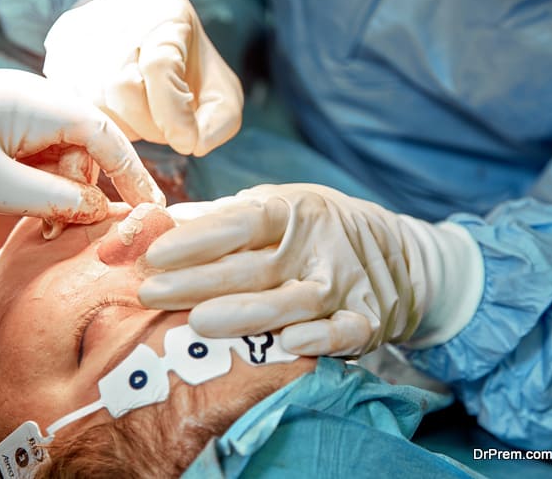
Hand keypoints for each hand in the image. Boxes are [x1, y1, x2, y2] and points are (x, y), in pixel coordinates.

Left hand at [0, 69, 164, 226]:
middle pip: (84, 148)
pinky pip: (36, 160)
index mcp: (34, 100)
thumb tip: (101, 209)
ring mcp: (12, 114)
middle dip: (83, 192)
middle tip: (65, 234)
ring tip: (41, 230)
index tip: (153, 210)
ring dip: (59, 195)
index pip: (104, 133)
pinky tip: (27, 212)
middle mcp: (30, 100)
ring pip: (61, 158)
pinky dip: (39, 189)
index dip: (133, 172)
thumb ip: (54, 199)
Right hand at [43, 0, 242, 156]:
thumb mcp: (220, 93)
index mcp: (165, 19)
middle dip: (146, 124)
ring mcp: (81, 32)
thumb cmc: (188, 70)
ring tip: (140, 118)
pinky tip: (117, 113)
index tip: (186, 142)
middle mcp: (118, 17)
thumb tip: (191, 143)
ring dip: (121, 125)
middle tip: (162, 128)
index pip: (160, 67)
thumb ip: (218, 122)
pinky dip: (96, 119)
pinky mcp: (58, 48)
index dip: (173, 115)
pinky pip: (70, 102)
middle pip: (121, 88)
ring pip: (93, 101)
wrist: (149, 36)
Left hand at [139, 184, 482, 356]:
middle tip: (151, 294)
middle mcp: (317, 245)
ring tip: (199, 322)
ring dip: (249, 313)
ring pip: (295, 300)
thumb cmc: (314, 230)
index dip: (198, 238)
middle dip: (200, 281)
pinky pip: (347, 330)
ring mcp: (344, 282)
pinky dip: (323, 337)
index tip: (155, 254)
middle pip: (256, 266)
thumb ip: (217, 218)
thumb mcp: (274, 207)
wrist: (399, 253)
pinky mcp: (369, 317)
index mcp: (292, 211)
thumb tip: (154, 221)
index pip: (241, 222)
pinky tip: (289, 343)